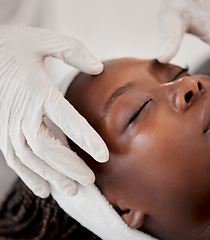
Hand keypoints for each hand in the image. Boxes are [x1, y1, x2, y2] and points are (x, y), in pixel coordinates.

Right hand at [0, 25, 108, 197]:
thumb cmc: (12, 45)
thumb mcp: (44, 39)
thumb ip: (73, 51)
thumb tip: (98, 68)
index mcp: (37, 91)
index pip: (66, 120)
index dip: (86, 139)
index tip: (104, 155)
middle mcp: (21, 113)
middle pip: (46, 148)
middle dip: (69, 167)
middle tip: (90, 180)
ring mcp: (8, 124)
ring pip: (30, 159)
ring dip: (51, 176)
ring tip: (71, 190)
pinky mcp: (1, 130)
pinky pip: (14, 159)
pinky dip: (28, 176)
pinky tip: (43, 189)